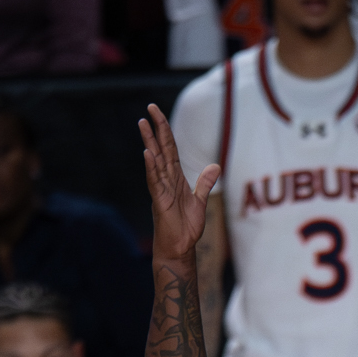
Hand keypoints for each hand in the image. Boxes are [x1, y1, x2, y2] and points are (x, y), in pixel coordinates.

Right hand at [139, 103, 219, 260]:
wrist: (180, 248)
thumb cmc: (187, 227)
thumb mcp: (200, 201)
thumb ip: (205, 183)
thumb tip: (215, 167)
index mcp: (175, 178)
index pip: (170, 149)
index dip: (165, 131)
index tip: (158, 113)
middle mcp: (166, 179)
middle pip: (161, 148)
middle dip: (156, 128)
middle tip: (150, 108)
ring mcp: (161, 189)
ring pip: (154, 161)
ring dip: (149, 142)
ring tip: (142, 123)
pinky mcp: (159, 200)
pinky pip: (154, 181)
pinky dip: (151, 167)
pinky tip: (148, 153)